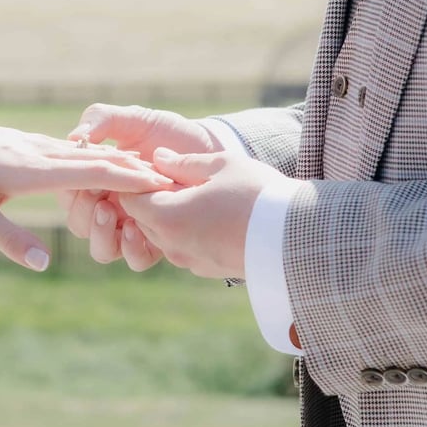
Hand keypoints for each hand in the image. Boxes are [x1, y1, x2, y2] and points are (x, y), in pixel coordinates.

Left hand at [0, 109, 174, 270]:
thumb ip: (8, 239)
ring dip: (123, 161)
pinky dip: (100, 157)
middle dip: (139, 169)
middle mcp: (41, 153)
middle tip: (180, 179)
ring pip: (89, 154)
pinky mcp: (30, 145)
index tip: (164, 186)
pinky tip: (113, 162)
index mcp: (33, 169)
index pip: (92, 172)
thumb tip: (43, 265)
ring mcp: (36, 146)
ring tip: (158, 171)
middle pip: (99, 160)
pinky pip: (74, 152)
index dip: (129, 179)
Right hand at [58, 104, 220, 266]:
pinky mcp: (157, 242)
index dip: (69, 190)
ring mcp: (132, 228)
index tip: (80, 176)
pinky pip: (136, 259)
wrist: (208, 147)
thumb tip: (76, 137)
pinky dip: (131, 247)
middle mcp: (111, 209)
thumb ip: (102, 119)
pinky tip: (136, 226)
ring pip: (102, 249)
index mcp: (98, 183)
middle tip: (96, 195)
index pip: (69, 195)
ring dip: (100, 234)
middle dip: (84, 212)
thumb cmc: (167, 132)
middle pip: (80, 226)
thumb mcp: (133, 119)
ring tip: (109, 211)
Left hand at [116, 148, 301, 279]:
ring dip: (171, 214)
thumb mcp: (221, 165)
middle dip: (150, 196)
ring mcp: (189, 262)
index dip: (136, 178)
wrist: (298, 237)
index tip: (152, 164)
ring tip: (196, 191)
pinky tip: (212, 212)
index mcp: (166, 217)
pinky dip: (188, 230)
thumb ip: (183, 161)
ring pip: (163, 234)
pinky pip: (185, 247)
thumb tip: (158, 157)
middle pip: (142, 218)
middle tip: (171, 174)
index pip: (128, 197)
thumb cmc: (259, 195)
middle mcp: (171, 245)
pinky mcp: (208, 270)